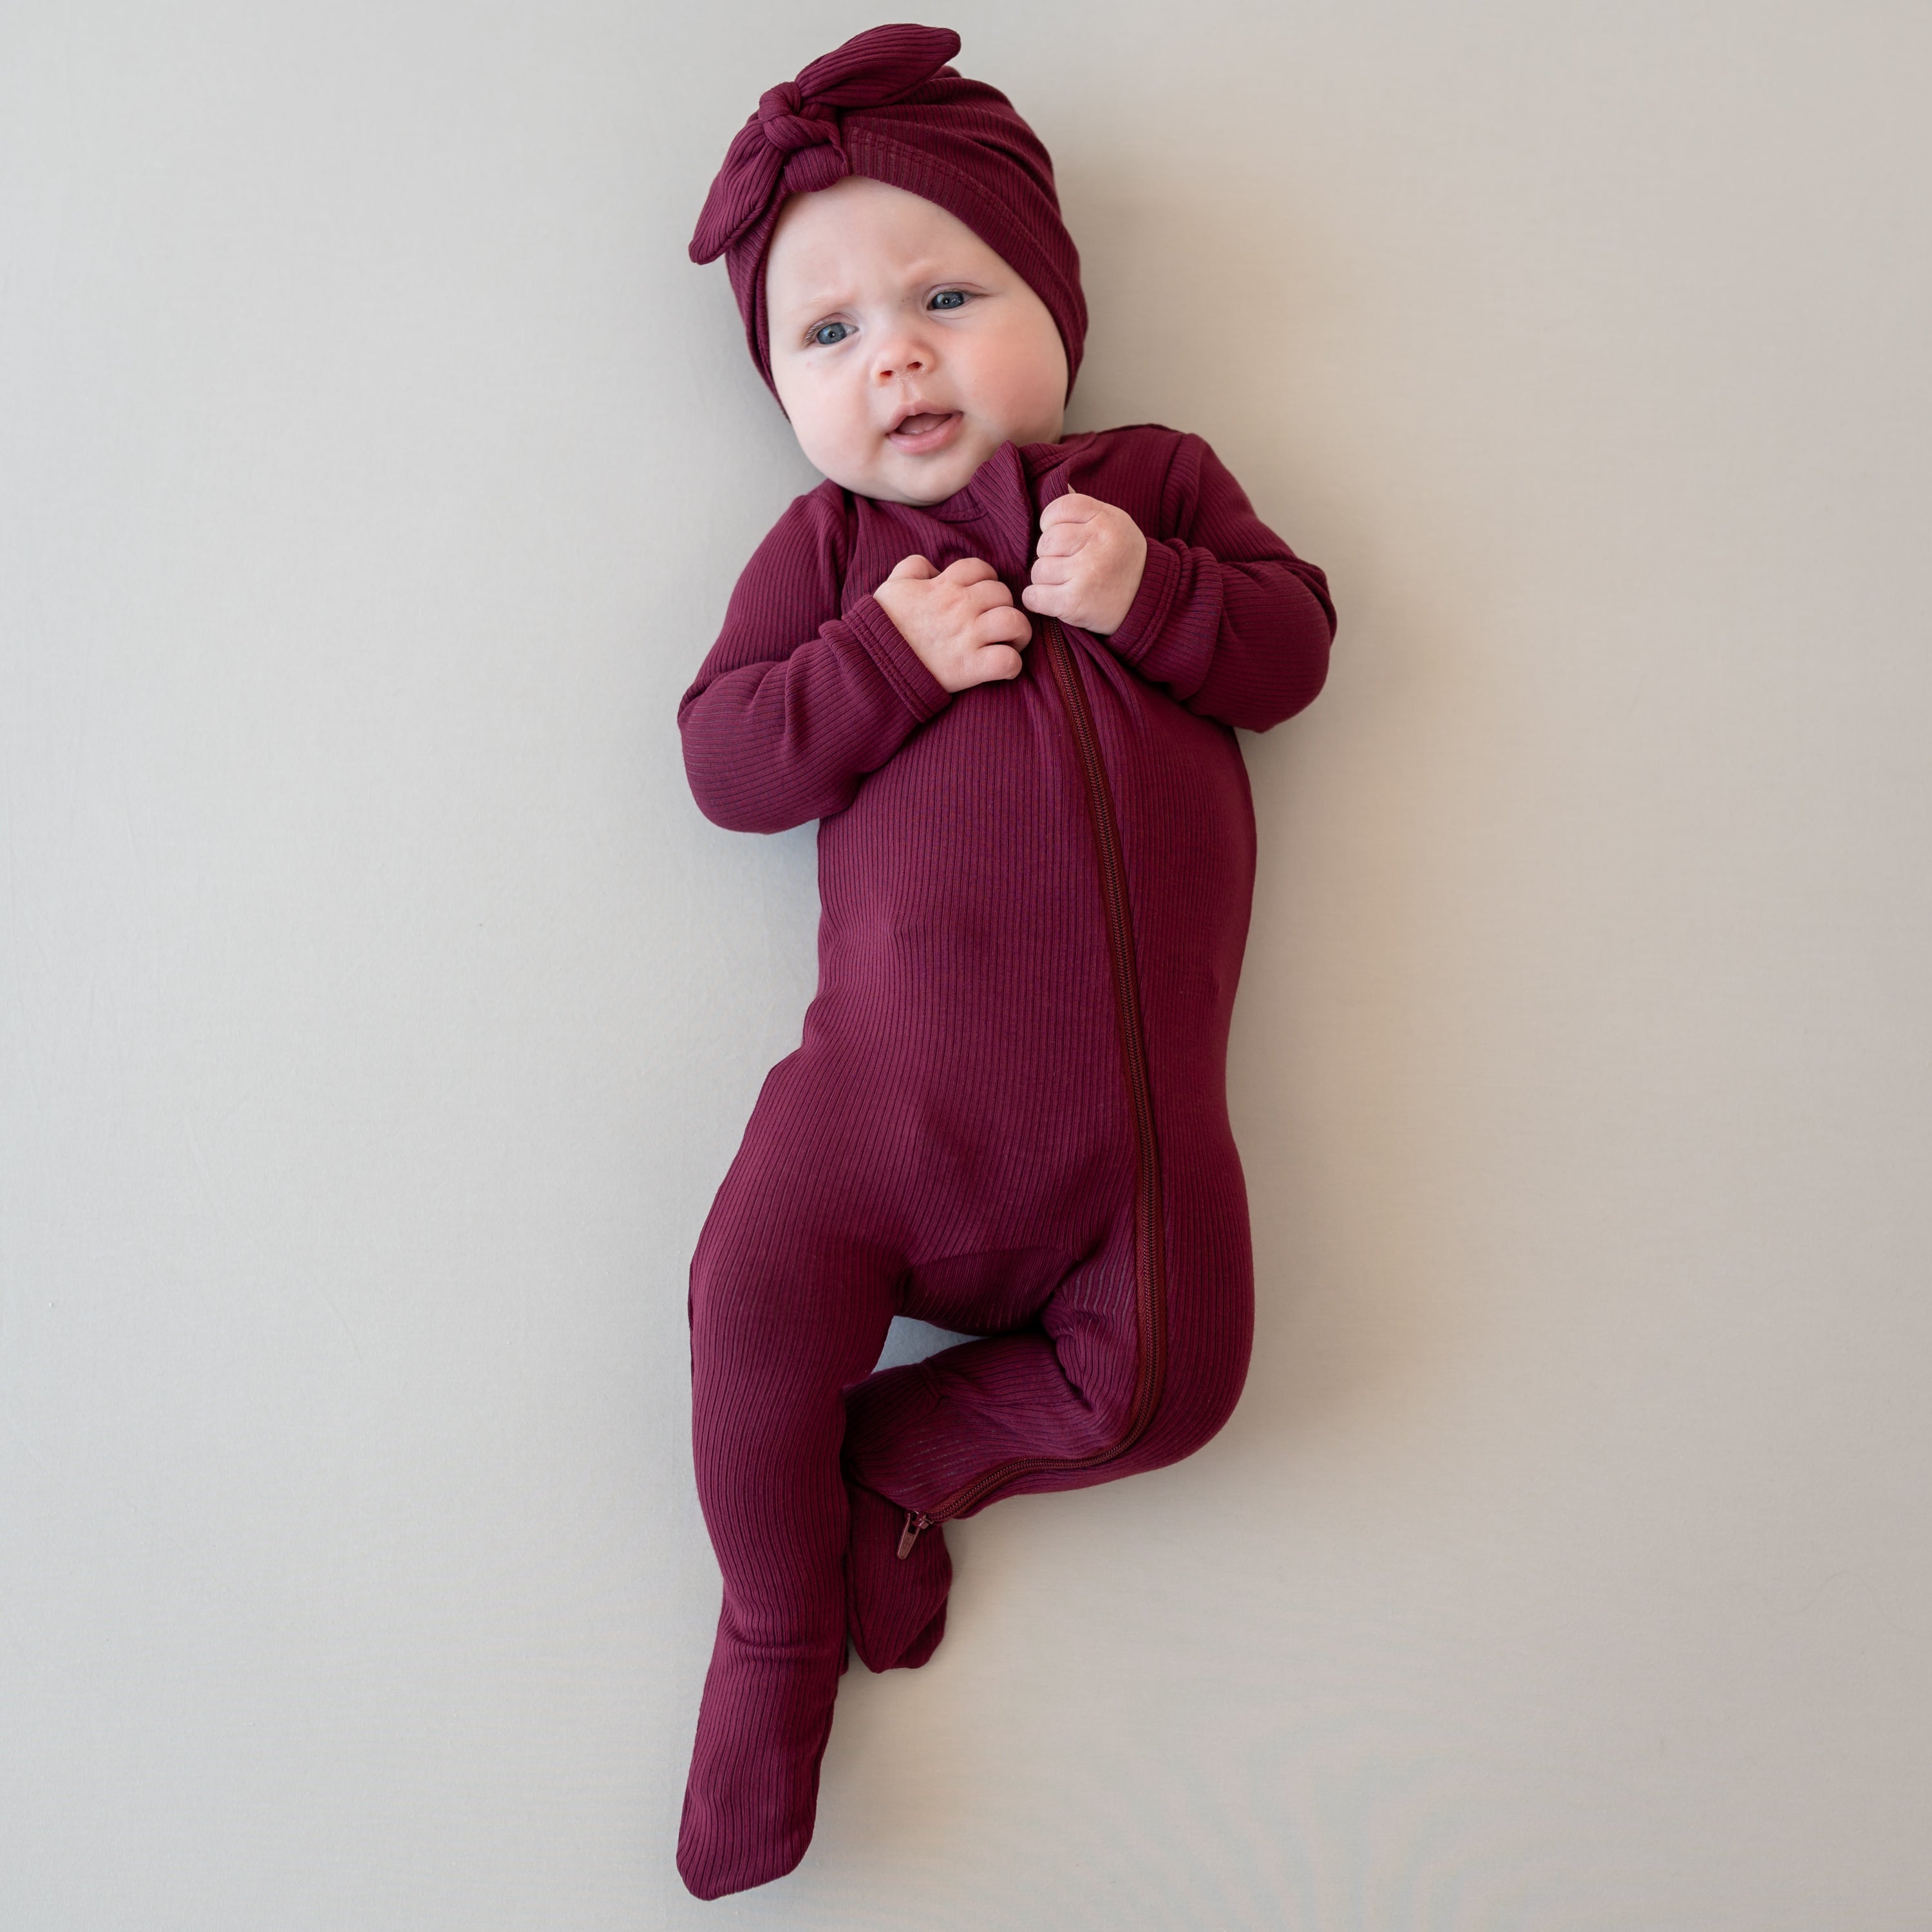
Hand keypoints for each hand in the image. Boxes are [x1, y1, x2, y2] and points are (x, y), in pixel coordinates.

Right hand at [873, 554, 1031, 691]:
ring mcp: (967, 637)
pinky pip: (1008, 661)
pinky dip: (1012, 666)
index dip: (986, 579)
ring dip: (1019, 632)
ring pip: (1014, 622)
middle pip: (1003, 593)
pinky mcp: (970, 668)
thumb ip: (913, 566)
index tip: (981, 595)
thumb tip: (933, 567)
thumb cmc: (881, 626)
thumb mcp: (892, 585)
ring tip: (1011, 641)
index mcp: (944, 586)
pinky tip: (1003, 668)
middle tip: (995, 621)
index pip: (981, 568)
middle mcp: (960, 607)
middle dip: (1003, 605)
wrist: (872, 664)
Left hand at [1022, 493, 1147, 634]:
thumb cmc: (1123, 560)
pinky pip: (1034, 596)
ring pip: (1038, 570)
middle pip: (1046, 542)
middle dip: (1049, 555)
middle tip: (1068, 565)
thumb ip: (1085, 509)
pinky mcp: (1075, 602)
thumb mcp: (1114, 524)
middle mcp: (1096, 545)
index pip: (1059, 508)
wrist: (1149, 600)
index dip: (1051, 523)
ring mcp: (1085, 574)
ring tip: (1066, 584)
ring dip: (1045, 580)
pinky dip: (1037, 599)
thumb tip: (1059, 484)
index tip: (1061, 538)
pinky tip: (1054, 599)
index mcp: (1106, 520)